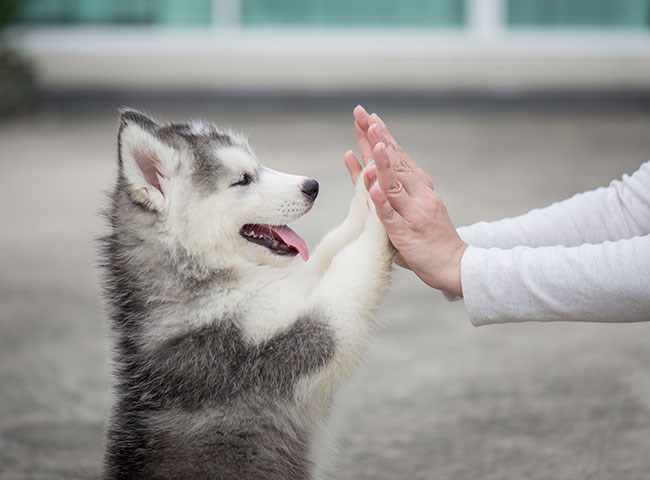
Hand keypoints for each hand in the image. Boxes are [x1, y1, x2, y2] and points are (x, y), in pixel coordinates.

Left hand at [346, 106, 467, 296]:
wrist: (456, 265)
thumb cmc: (431, 238)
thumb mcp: (415, 209)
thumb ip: (394, 192)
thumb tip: (373, 173)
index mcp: (420, 187)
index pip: (398, 157)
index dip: (383, 137)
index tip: (369, 117)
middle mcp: (418, 195)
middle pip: (394, 162)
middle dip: (377, 138)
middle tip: (364, 116)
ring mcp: (412, 213)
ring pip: (394, 184)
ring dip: (382, 162)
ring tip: (372, 141)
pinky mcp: (405, 233)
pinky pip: (390, 216)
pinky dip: (381, 201)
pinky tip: (372, 187)